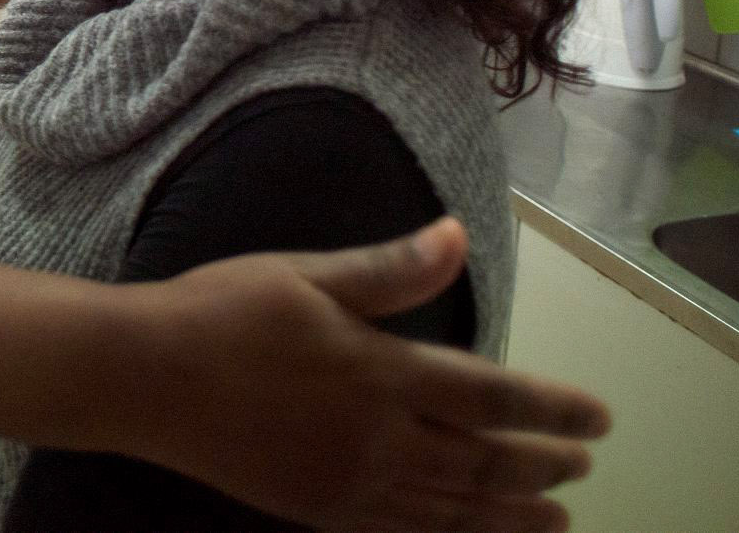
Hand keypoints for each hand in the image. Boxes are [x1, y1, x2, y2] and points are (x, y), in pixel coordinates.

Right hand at [124, 219, 608, 532]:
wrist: (142, 378)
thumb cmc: (218, 312)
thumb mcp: (302, 272)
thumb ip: (387, 268)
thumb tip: (457, 235)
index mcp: (378, 369)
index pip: (493, 398)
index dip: (553, 410)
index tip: (597, 417)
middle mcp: (376, 436)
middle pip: (485, 462)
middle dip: (544, 466)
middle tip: (583, 466)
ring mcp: (349, 483)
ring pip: (455, 508)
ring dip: (512, 514)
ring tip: (555, 518)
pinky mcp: (319, 510)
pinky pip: (406, 532)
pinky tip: (469, 531)